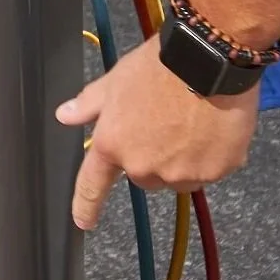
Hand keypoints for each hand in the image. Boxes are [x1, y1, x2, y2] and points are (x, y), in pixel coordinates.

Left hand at [57, 38, 258, 228]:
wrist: (207, 58)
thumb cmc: (158, 65)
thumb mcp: (116, 79)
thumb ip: (90, 104)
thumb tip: (65, 116)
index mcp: (113, 144)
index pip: (93, 184)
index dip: (86, 205)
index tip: (83, 221)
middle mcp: (144, 167)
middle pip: (145, 174)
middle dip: (152, 155)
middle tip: (164, 122)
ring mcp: (180, 173)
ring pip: (179, 176)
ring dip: (183, 158)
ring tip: (192, 121)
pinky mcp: (214, 172)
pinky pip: (211, 171)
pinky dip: (212, 155)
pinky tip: (214, 126)